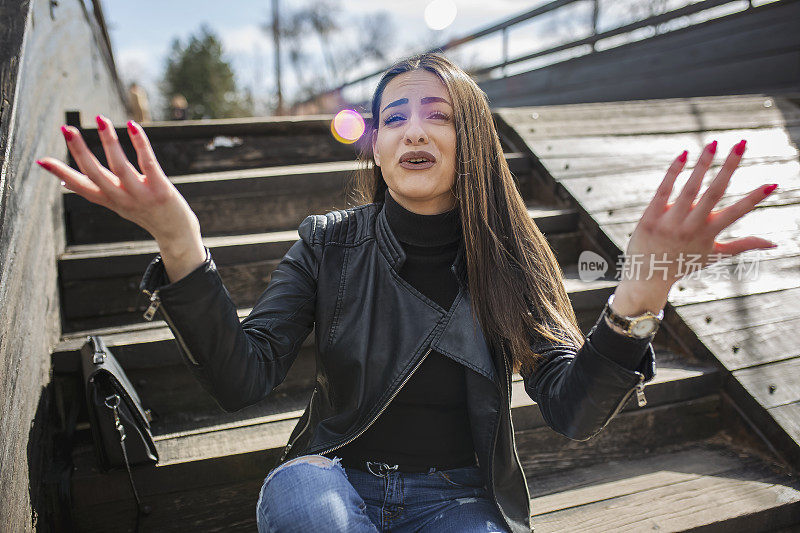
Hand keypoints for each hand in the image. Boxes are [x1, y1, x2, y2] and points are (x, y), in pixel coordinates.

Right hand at [36, 116, 205, 281]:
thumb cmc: (146, 214)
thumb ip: (95, 191)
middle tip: (66, 129)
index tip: (41, 160)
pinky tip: (133, 126)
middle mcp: (122, 199)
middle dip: (79, 151)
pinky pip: (148, 163)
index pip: (81, 186)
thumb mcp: (117, 205)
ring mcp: (141, 195)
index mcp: (109, 200)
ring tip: (101, 119)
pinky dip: (140, 144)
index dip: (61, 173)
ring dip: (109, 141)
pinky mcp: (161, 190)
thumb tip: (65, 182)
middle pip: (95, 174)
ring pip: (120, 166)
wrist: (177, 235)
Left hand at [620, 139, 777, 301]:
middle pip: (714, 193)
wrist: (647, 278)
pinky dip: (673, 172)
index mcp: (708, 234)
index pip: (735, 213)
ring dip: (703, 164)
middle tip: (742, 143)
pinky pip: (663, 191)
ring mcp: (669, 222)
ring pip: (689, 188)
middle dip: (730, 167)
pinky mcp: (649, 218)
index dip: (754, 199)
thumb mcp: (714, 255)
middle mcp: (690, 227)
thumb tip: (774, 243)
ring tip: (714, 143)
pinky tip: (683, 154)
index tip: (773, 184)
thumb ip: (743, 245)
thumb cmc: (684, 264)